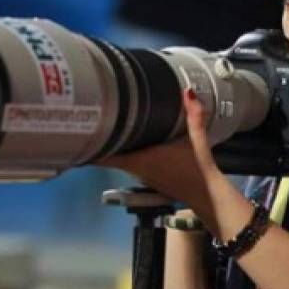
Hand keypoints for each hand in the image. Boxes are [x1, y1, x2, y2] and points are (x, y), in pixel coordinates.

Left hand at [97, 88, 222, 214]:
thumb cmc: (199, 171)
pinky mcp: (147, 179)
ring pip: (119, 161)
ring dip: (113, 148)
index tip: (81, 131)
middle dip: (100, 140)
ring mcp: (141, 176)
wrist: (206, 196)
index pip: (106, 156)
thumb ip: (193, 115)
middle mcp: (137, 170)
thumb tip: (189, 93)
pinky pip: (130, 165)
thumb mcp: (196, 139)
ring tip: (106, 129)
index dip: (92, 144)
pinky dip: (126, 155)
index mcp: (143, 160)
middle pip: (108, 156)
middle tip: (91, 122)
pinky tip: (130, 143)